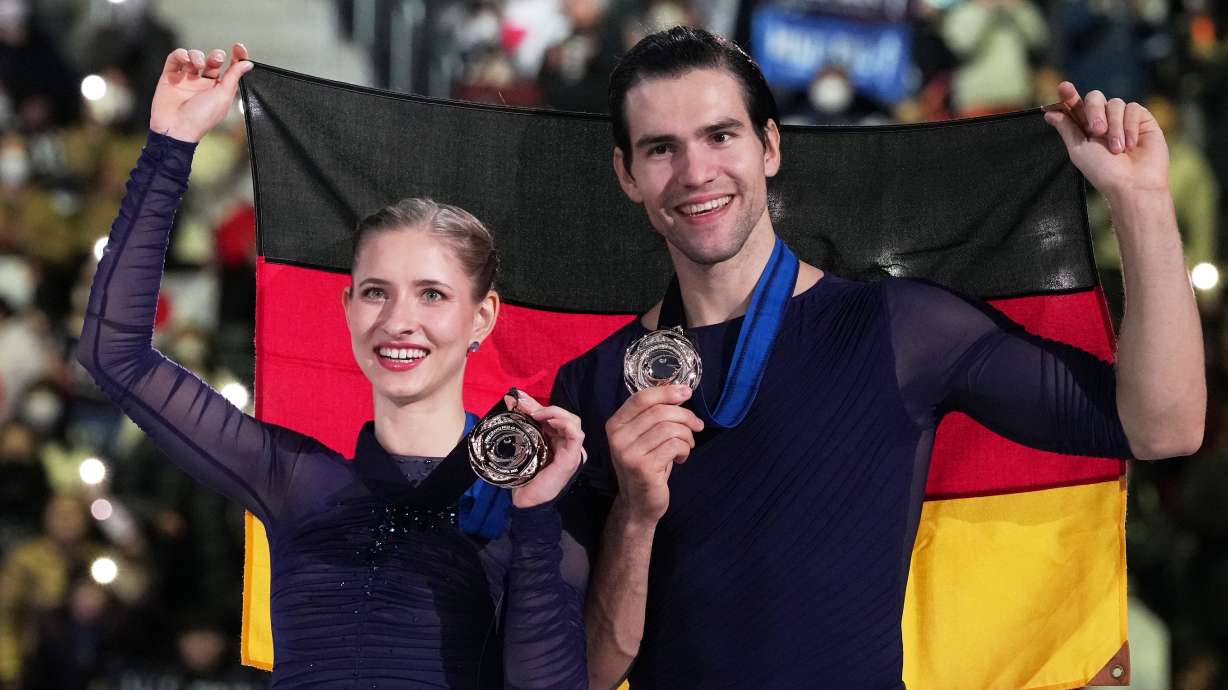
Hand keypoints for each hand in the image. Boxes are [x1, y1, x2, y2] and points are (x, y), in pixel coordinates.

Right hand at [150, 43, 252, 142]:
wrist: (175, 128)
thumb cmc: (201, 118)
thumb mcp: (223, 96)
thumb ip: (234, 77)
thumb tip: (248, 64)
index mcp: (219, 90)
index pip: (229, 69)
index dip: (235, 57)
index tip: (238, 47)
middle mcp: (203, 84)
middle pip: (212, 61)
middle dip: (215, 56)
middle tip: (216, 59)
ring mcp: (186, 80)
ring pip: (193, 57)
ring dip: (197, 56)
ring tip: (197, 64)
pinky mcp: (170, 77)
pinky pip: (175, 59)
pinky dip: (181, 54)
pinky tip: (185, 59)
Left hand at [509, 390, 585, 507]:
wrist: (527, 501)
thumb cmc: (525, 477)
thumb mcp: (523, 445)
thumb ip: (522, 426)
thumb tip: (511, 401)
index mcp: (557, 441)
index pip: (553, 417)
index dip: (537, 405)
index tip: (518, 399)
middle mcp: (567, 444)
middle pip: (564, 416)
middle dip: (544, 407)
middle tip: (523, 405)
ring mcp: (572, 451)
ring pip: (573, 421)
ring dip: (554, 413)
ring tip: (537, 414)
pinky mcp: (572, 457)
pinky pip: (576, 435)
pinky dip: (565, 424)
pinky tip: (551, 422)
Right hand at [605, 385, 704, 523]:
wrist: (637, 503)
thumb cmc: (646, 466)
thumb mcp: (644, 437)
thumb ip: (655, 416)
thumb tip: (681, 393)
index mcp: (615, 424)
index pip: (642, 398)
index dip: (667, 391)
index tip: (687, 391)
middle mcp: (618, 437)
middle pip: (660, 412)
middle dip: (685, 416)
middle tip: (697, 426)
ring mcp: (629, 452)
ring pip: (670, 428)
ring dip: (687, 435)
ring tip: (687, 445)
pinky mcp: (643, 467)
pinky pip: (674, 446)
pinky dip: (685, 449)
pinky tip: (681, 458)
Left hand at [1044, 82, 1169, 201]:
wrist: (1132, 184)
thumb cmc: (1103, 171)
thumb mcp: (1079, 149)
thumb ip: (1067, 128)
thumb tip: (1049, 112)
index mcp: (1085, 128)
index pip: (1075, 105)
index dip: (1069, 95)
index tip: (1063, 87)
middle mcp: (1104, 120)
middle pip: (1095, 97)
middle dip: (1094, 111)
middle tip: (1097, 131)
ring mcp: (1123, 119)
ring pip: (1115, 103)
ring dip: (1114, 126)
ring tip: (1117, 149)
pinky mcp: (1142, 119)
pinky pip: (1133, 109)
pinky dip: (1130, 127)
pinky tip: (1131, 145)